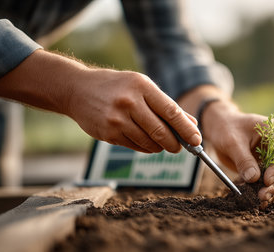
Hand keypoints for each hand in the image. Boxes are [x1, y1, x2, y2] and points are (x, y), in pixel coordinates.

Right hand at [66, 69, 201, 152]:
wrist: (77, 90)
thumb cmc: (116, 87)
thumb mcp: (142, 87)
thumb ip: (165, 105)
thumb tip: (191, 124)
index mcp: (141, 86)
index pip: (171, 111)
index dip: (186, 128)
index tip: (197, 140)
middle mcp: (129, 102)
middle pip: (161, 131)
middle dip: (175, 143)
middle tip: (180, 147)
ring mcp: (117, 119)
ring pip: (149, 143)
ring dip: (160, 147)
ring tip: (161, 142)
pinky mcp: (108, 134)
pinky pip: (135, 147)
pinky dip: (145, 147)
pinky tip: (144, 140)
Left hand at [202, 102, 273, 207]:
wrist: (219, 127)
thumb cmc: (227, 128)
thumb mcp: (233, 142)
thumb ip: (243, 159)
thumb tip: (253, 178)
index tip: (267, 180)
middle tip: (263, 195)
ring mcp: (271, 158)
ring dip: (269, 189)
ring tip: (259, 200)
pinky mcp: (263, 168)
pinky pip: (265, 182)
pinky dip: (260, 190)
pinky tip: (256, 202)